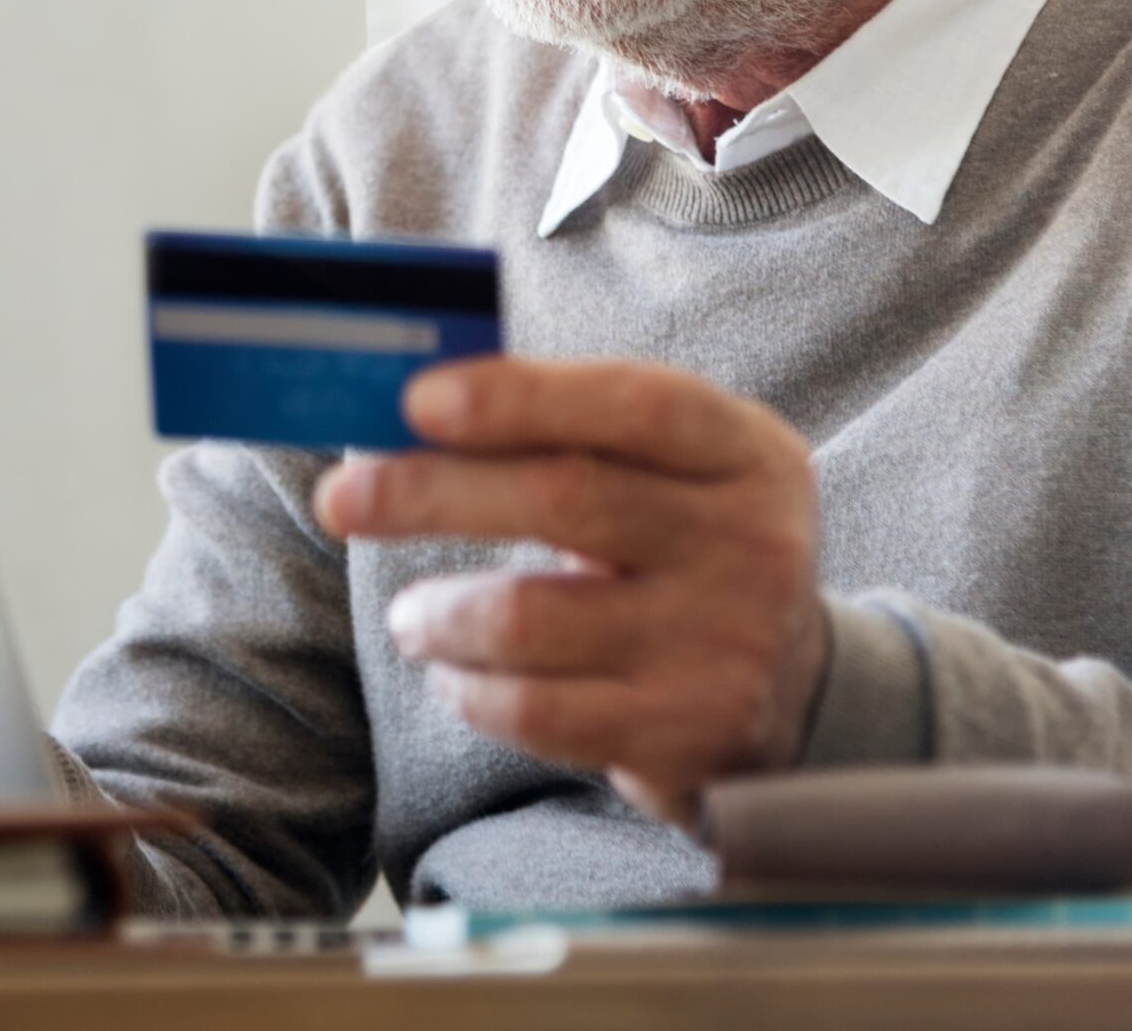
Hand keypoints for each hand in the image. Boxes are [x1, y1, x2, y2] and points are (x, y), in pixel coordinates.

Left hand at [312, 358, 828, 827]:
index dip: (519, 396)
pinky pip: (533, 708)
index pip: (633, 404)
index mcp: (745, 452)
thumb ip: (567, 432)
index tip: (416, 400)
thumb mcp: (667, 473)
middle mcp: (751, 543)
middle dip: (431, 493)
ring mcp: (724, 645)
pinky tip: (454, 674)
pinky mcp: (685, 734)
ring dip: (438, 614)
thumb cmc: (679, 552)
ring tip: (410, 618)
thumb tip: (406, 410)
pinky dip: (467, 688)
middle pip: (565, 499)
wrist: (790, 695)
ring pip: (529, 618)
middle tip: (341, 500)